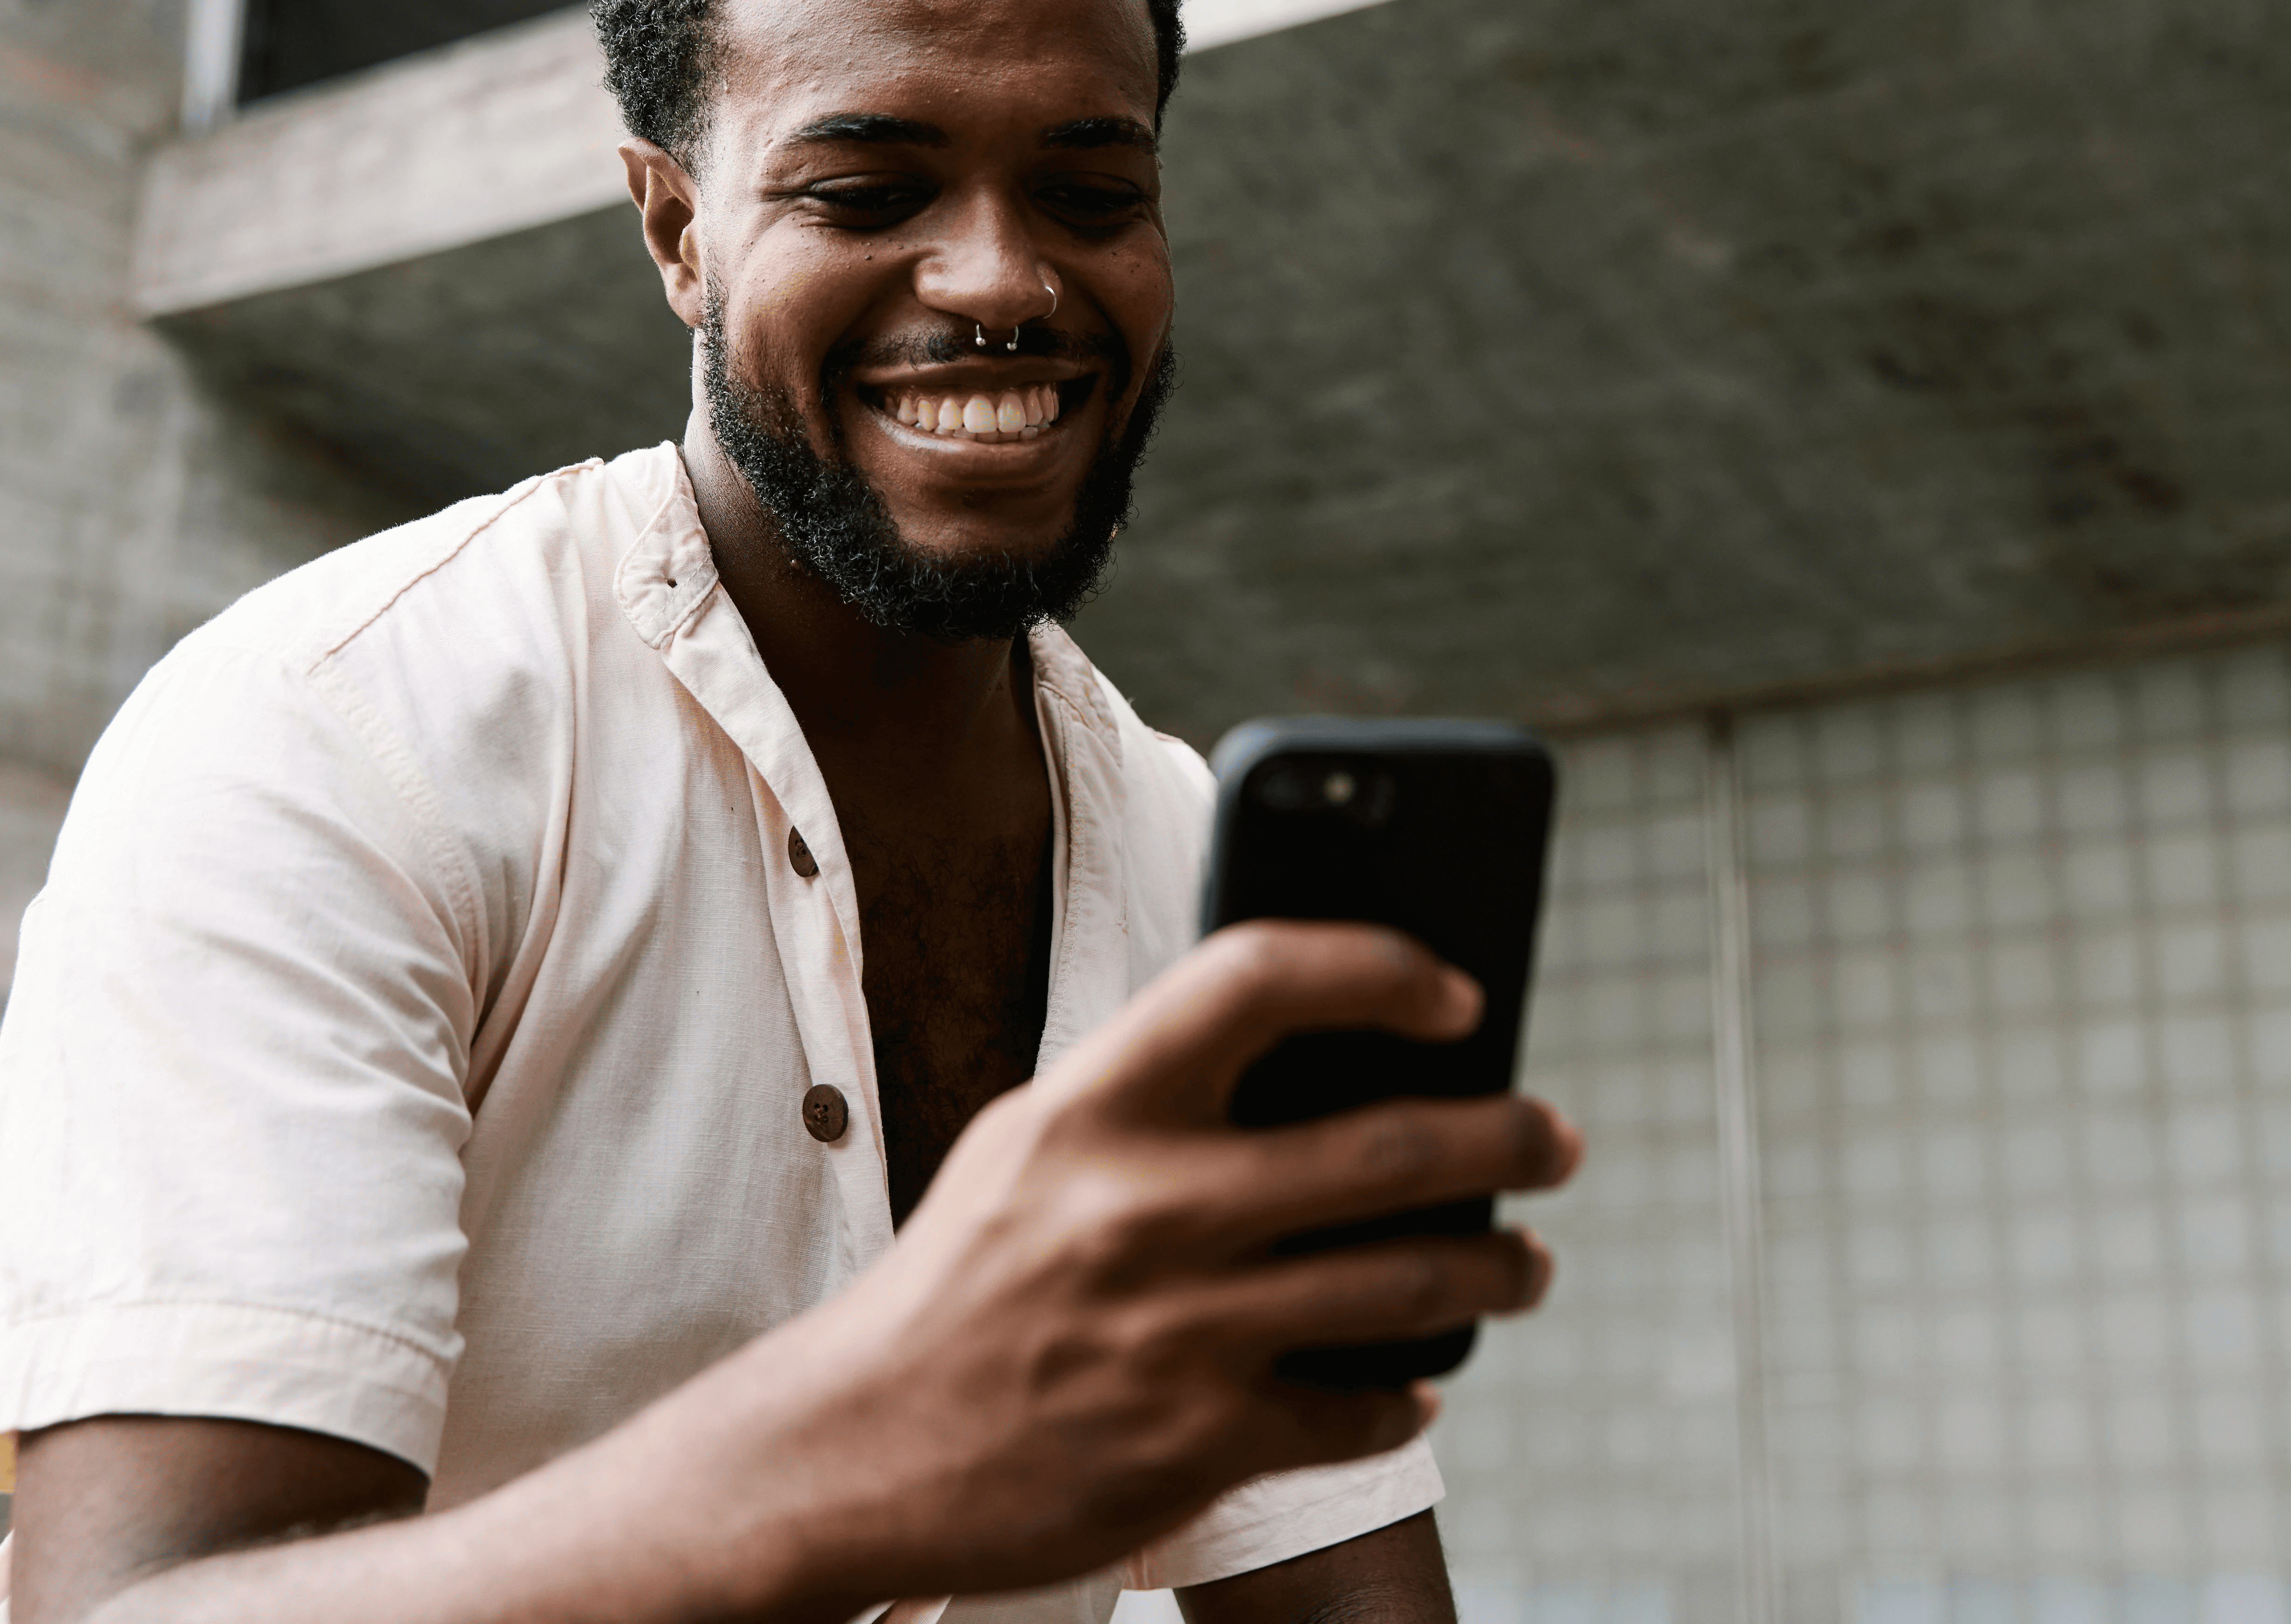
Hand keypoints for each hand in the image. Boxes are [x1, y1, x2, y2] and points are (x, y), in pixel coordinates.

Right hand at [590, 918, 1581, 1610]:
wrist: (855, 1445)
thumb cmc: (963, 1275)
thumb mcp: (1034, 1144)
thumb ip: (1153, 1094)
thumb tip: (1319, 1051)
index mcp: (1096, 1103)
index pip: (1257, 977)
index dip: (1377, 965)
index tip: (1456, 992)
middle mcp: (1143, 1204)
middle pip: (1381, 1145)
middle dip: (1503, 1134)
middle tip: (1556, 1134)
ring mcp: (1178, 1329)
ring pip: (1404, 1285)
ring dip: (1497, 1268)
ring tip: (1528, 1261)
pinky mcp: (1197, 1441)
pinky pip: (1357, 1411)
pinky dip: (1408, 1395)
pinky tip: (1420, 1382)